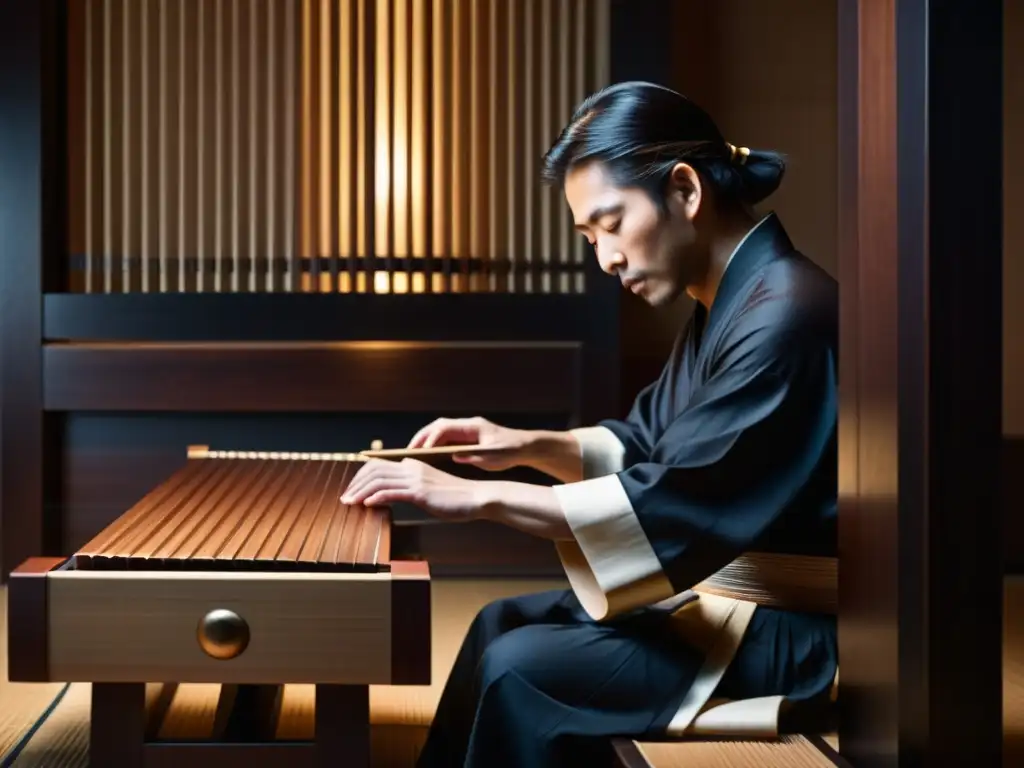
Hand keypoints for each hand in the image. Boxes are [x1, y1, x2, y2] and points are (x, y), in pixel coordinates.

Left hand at [341, 458, 482, 521]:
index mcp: (413, 465)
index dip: (361, 477)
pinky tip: (367, 505)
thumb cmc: (455, 497)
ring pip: (379, 481)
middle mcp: (412, 468)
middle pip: (374, 470)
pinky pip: (392, 492)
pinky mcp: (420, 492)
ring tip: (349, 503)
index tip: (352, 490)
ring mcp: (416, 479)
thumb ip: (411, 487)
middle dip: (355, 484)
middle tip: (344, 498)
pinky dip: (376, 497)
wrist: (476, 497)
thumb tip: (392, 494)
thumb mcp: (429, 488)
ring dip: (360, 492)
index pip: (379, 465)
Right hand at [406, 416, 530, 471]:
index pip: (446, 428)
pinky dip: (434, 444)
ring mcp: (467, 430)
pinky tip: (426, 456)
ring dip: (425, 440)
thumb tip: (454, 456)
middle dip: (422, 437)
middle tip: (408, 451)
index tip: (422, 452)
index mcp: (473, 426)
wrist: (524, 447)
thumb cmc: (510, 450)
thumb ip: (474, 456)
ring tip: (412, 454)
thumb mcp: (493, 457)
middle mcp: (467, 425)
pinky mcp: (467, 437)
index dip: (432, 439)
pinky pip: (446, 438)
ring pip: (440, 431)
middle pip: (438, 426)